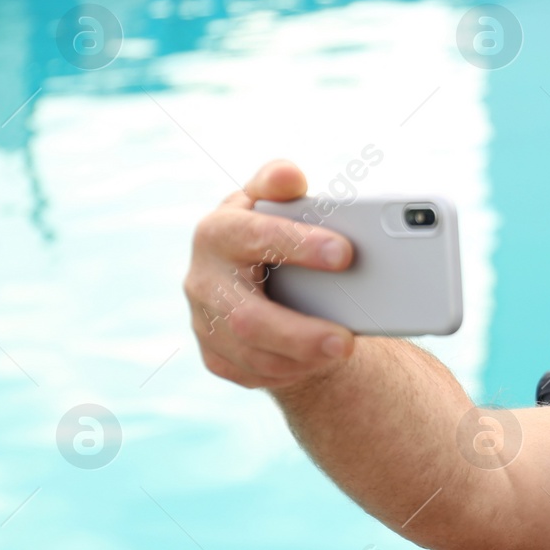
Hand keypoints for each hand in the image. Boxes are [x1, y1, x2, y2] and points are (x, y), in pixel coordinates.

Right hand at [184, 160, 355, 388]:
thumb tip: (290, 176)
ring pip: (250, 353)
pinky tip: (317, 362)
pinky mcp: (214, 354)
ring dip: (300, 357)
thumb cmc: (272, 233)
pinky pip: (251, 373)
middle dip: (298, 332)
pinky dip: (288, 371)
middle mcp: (203, 278)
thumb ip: (279, 184)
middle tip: (346, 340)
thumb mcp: (275, 203)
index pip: (254, 236)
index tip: (345, 252)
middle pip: (246, 316)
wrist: (258, 279)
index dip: (298, 244)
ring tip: (342, 350)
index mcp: (218, 232)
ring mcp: (204, 321)